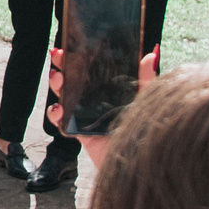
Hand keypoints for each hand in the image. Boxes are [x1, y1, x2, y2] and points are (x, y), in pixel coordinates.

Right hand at [45, 43, 155, 173]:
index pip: (93, 70)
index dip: (80, 58)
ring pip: (65, 98)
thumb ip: (147, 79)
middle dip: (63, 67)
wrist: (144, 162)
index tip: (71, 45)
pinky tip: (58, 109)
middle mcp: (97, 102)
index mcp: (112, 91)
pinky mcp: (82, 134)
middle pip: (75, 81)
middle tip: (58, 56)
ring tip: (58, 79)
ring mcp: (88, 118)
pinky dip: (56, 116)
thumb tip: (151, 53)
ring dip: (57, 86)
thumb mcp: (150, 100)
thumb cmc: (149, 131)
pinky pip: (63, 124)